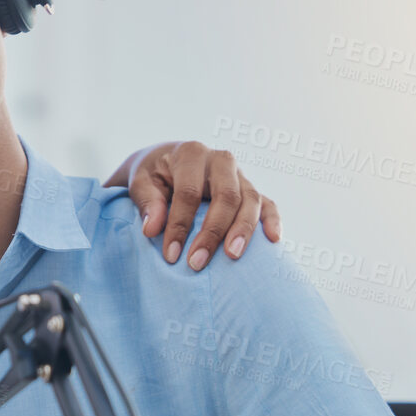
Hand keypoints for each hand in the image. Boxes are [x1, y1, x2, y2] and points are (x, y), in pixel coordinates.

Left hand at [124, 141, 281, 270]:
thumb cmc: (153, 174)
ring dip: (243, 230)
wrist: (167, 161)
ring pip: (251, 200)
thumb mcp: (140, 182)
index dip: (180, 225)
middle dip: (212, 232)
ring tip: (233, 255)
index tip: (171, 255)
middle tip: (197, 262)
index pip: (188, 193)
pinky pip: (268, 202)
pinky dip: (273, 220)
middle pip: (226, 196)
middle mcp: (221, 160)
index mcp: (191, 154)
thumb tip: (152, 229)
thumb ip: (146, 202)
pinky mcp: (250, 188)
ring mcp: (239, 174)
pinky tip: (274, 239)